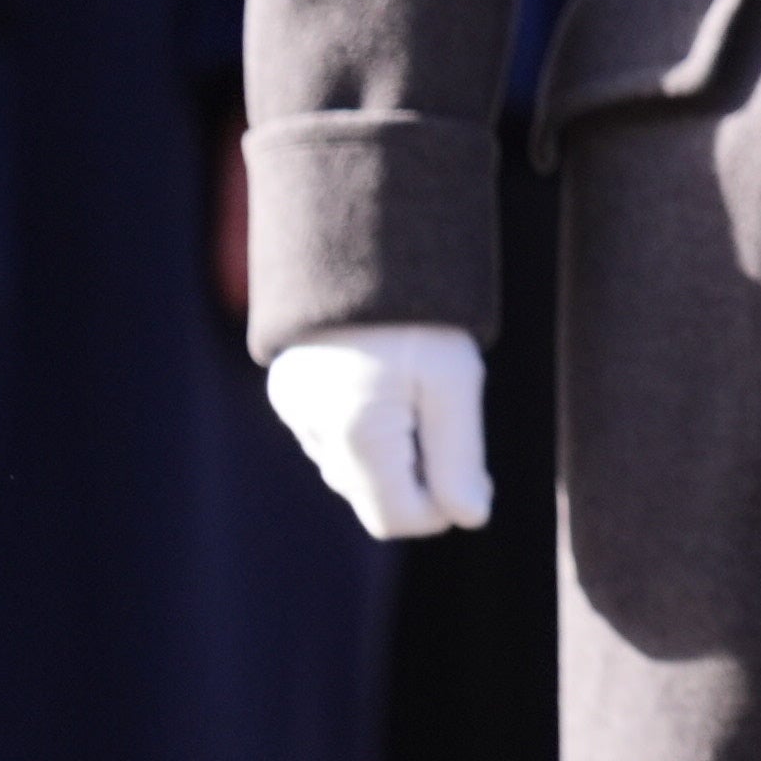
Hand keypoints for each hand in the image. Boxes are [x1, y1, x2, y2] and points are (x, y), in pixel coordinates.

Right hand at [266, 324, 491, 539]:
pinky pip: (333, 439)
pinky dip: (365, 431)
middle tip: (445, 414)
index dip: (442, 507)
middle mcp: (314, 431)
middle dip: (418, 475)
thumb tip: (469, 518)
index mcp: (357, 434)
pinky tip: (388, 386)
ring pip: (353, 469)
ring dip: (391, 453)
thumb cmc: (420, 313)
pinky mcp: (288, 394)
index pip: (398, 518)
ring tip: (416, 391)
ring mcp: (294, 413)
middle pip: (374, 496)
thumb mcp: (455, 378)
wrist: (361, 242)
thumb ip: (460, 456)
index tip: (471, 471)